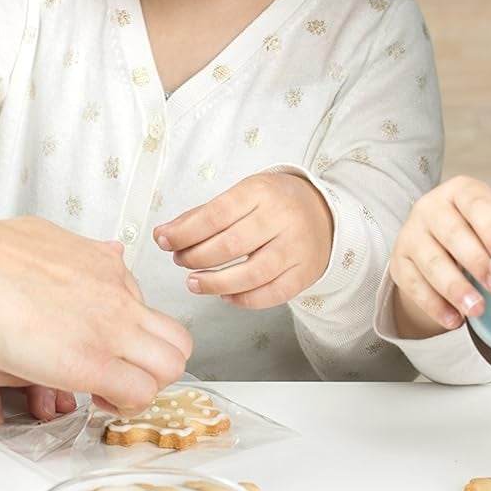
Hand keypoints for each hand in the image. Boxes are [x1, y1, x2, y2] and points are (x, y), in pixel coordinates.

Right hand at [0, 215, 191, 413]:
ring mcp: (110, 329)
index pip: (150, 313)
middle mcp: (118, 296)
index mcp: (107, 267)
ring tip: (106, 393)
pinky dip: (121, 405)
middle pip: (176, 342)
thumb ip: (81, 252)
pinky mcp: (91, 363)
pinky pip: (137, 395)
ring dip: (142, 388)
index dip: (135, 341)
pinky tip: (91, 400)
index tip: (111, 352)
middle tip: (121, 378)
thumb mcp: (48, 238)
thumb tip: (102, 250)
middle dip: (154, 368)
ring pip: (169, 369)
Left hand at [153, 172, 334, 309]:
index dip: (184, 232)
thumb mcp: (243, 195)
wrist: (326, 214)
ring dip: (214, 283)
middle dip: (195, 257)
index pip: (215, 215)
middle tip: (180, 260)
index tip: (163, 240)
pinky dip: (243, 299)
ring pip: (251, 274)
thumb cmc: (276, 204)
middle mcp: (282, 219)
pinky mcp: (304, 273)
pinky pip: (271, 294)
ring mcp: (296, 248)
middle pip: (230, 245)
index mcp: (261, 192)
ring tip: (194, 282)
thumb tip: (166, 234)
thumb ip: (204, 214)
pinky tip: (225, 295)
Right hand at [388, 176, 490, 337]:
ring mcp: (410, 234)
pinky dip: (435, 306)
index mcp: (460, 192)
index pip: (477, 207)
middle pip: (452, 234)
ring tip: (476, 309)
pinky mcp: (399, 261)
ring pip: (432, 262)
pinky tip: (454, 320)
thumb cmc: (474, 232)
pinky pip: (414, 286)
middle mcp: (430, 207)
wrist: (437, 240)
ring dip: (456, 288)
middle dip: (477, 263)